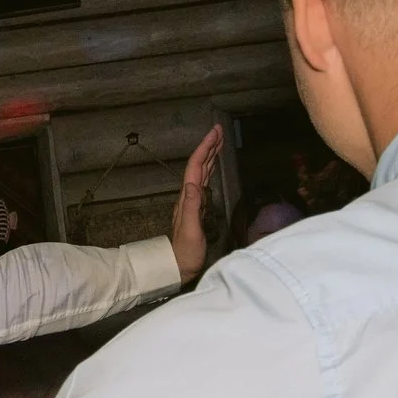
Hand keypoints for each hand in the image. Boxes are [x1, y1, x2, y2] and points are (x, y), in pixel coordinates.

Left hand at [170, 124, 225, 278]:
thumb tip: (194, 183)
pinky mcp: (198, 208)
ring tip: (219, 142)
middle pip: (198, 165)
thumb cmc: (185, 254)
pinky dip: (210, 170)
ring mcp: (192, 202)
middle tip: (219, 130)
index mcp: (187, 198)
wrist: (178, 267)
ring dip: (210, 155)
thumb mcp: (190, 231)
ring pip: (201, 172)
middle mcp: (189, 196)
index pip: (196, 167)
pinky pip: (204, 182)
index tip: (215, 133)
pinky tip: (214, 167)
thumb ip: (192, 208)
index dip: (205, 148)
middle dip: (208, 146)